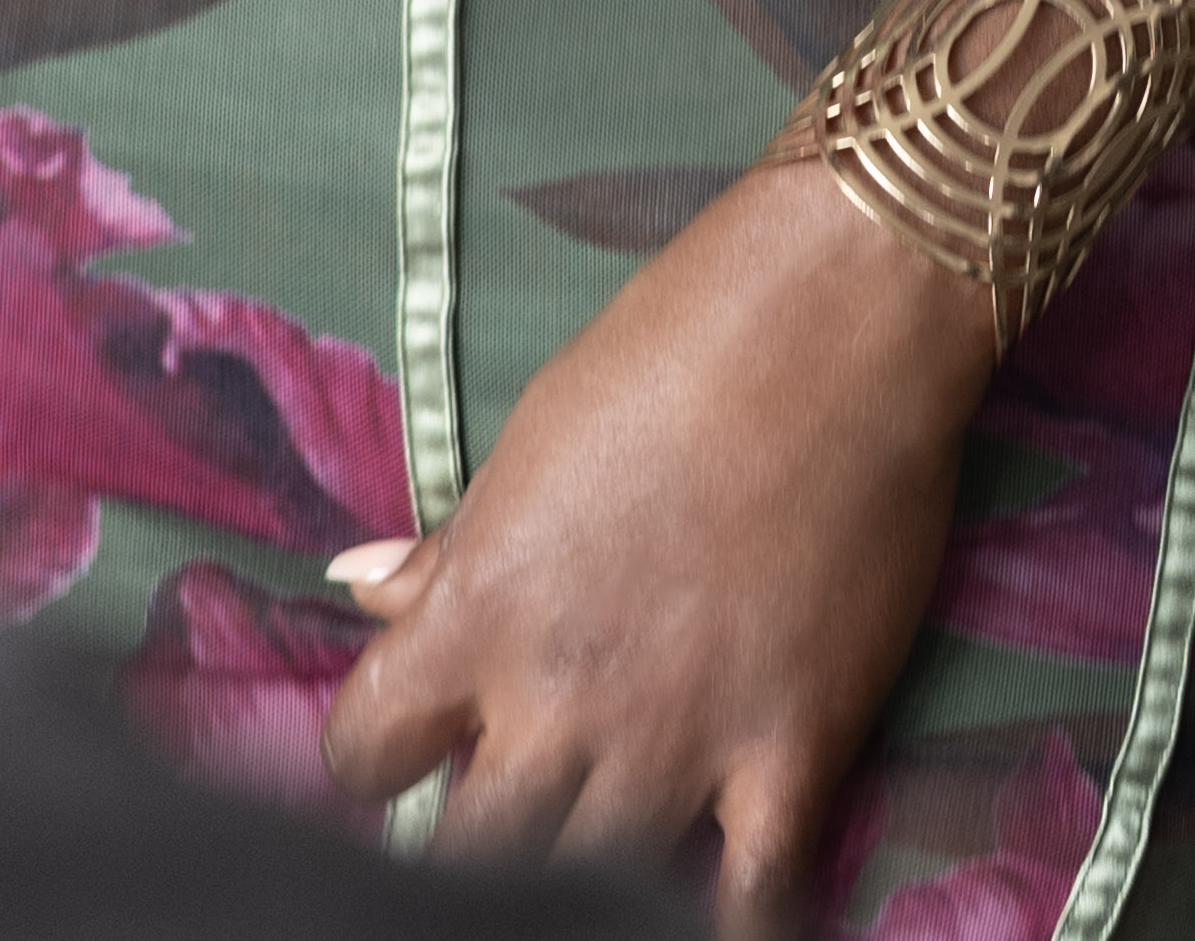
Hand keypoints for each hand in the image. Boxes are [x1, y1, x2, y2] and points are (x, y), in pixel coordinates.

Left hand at [321, 160, 998, 926]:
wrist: (841, 315)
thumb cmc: (674, 346)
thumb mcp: (534, 436)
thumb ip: (448, 544)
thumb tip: (353, 587)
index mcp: (482, 610)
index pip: (367, 750)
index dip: (377, 755)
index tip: (412, 742)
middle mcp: (563, 696)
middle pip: (473, 853)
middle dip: (470, 845)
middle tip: (506, 803)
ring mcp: (680, 739)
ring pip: (590, 886)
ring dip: (581, 872)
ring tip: (593, 838)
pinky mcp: (794, 754)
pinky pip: (748, 903)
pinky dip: (724, 923)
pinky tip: (705, 913)